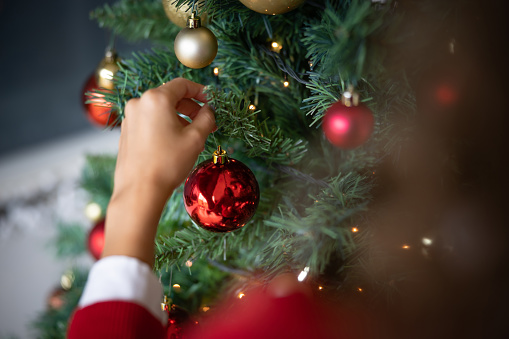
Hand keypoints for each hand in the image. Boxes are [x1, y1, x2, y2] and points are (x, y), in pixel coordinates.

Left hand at [103, 78, 214, 265]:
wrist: (139, 191)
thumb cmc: (168, 163)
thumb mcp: (195, 139)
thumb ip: (206, 118)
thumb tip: (209, 110)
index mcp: (156, 99)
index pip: (182, 85)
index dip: (200, 91)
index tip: (211, 102)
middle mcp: (139, 103)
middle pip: (170, 97)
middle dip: (191, 108)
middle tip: (207, 123)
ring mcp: (129, 118)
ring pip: (160, 111)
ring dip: (179, 119)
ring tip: (192, 137)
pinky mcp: (126, 133)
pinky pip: (149, 122)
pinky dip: (164, 126)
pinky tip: (175, 144)